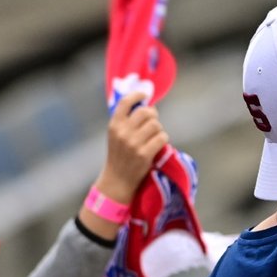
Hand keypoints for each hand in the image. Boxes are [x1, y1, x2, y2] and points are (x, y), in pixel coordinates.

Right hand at [93, 90, 168, 204]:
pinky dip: (163, 140)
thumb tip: (147, 105)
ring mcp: (133, 143)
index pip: (126, 102)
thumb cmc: (119, 155)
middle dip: (153, 115)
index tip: (145, 95)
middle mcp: (122, 132)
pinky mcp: (144, 154)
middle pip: (146, 112)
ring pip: (156, 125)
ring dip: (158, 130)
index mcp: (114, 125)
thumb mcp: (116, 135)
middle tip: (153, 122)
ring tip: (154, 137)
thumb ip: (126, 121)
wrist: (117, 180)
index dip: (137, 95)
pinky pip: (161, 137)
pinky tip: (158, 145)